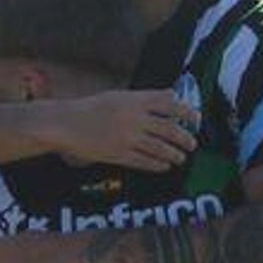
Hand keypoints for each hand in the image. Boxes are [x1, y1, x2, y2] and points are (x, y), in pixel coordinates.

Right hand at [36, 89, 198, 171]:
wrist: (66, 124)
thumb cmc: (91, 108)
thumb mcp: (118, 96)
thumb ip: (144, 98)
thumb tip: (170, 97)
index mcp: (134, 100)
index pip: (169, 103)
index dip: (186, 111)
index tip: (196, 119)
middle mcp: (134, 118)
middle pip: (169, 128)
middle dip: (185, 138)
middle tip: (192, 143)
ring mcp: (127, 137)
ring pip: (160, 148)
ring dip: (175, 154)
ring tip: (181, 157)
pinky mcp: (119, 154)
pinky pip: (145, 162)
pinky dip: (158, 165)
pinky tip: (165, 166)